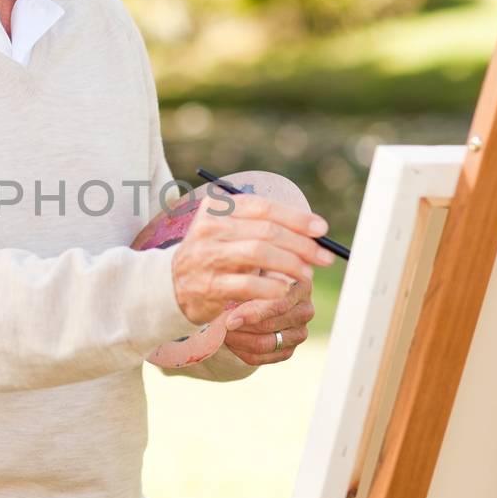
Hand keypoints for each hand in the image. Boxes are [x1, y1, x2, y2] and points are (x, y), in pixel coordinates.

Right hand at [170, 192, 332, 324]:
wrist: (172, 285)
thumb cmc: (214, 255)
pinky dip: (272, 287)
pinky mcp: (209, 285)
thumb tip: (313, 231)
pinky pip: (248, 284)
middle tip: (324, 257)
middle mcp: (209, 228)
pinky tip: (285, 290)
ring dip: (291, 264)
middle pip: (266, 231)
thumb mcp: (230, 231)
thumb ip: (263, 225)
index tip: (322, 229)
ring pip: (259, 254)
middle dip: (302, 244)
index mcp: (217, 208)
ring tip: (307, 275)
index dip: (297, 218)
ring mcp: (207, 256)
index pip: (264, 207)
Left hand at [222, 276, 315, 364]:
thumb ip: (250, 275)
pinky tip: (229, 341)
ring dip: (239, 340)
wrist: (258, 292)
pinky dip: (241, 351)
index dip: (252, 313)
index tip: (229, 318)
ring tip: (221, 331)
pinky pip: (262, 358)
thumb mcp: (253, 268)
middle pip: (270, 325)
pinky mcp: (289, 350)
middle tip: (219, 324)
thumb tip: (235, 289)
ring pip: (265, 344)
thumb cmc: (255, 274)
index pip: (279, 304)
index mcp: (301, 285)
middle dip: (241, 326)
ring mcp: (300, 333)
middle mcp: (306, 310)